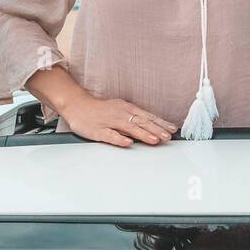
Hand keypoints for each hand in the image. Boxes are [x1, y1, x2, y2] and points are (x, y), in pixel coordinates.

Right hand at [60, 94, 176, 147]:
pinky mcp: (98, 130)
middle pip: (141, 122)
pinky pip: (110, 135)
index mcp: (127, 108)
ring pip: (129, 128)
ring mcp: (110, 122)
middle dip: (156, 129)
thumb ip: (134, 118)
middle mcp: (120, 114)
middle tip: (168, 136)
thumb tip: (151, 126)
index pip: (147, 116)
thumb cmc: (101, 109)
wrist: (77, 105)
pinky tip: (128, 143)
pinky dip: (119, 139)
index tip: (172, 129)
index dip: (160, 123)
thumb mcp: (120, 109)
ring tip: (155, 140)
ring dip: (143, 134)